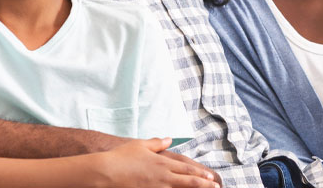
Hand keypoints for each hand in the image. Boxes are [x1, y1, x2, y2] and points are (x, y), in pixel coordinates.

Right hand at [95, 137, 220, 187]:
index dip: (200, 173)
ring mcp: (156, 187)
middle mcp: (162, 176)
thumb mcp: (140, 145)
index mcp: (162, 162)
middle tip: (216, 187)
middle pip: (188, 181)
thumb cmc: (121, 157)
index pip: (186, 169)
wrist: (106, 171)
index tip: (211, 176)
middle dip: (203, 184)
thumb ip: (157, 143)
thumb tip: (169, 139)